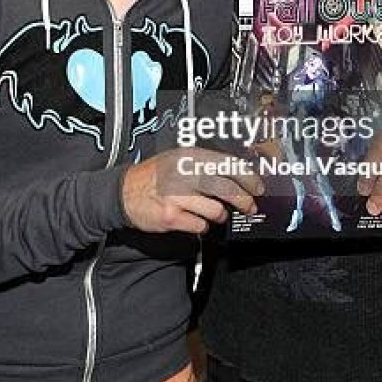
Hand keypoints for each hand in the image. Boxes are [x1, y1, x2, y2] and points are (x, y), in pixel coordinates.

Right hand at [120, 147, 263, 234]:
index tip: (257, 186)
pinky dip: (202, 225)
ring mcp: (177, 196)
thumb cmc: (154, 176)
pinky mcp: (171, 216)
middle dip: (244, 200)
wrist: (124, 192)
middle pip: (226, 188)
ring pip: (216, 210)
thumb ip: (205, 164)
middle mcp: (184, 173)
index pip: (227, 164)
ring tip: (218, 213)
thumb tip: (236, 174)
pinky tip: (197, 219)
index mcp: (190, 156)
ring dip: (221, 215)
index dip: (247, 177)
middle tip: (250, 206)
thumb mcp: (179, 158)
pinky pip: (200, 225)